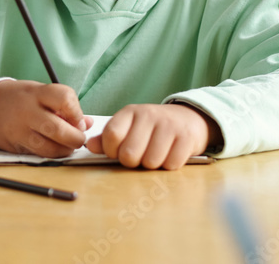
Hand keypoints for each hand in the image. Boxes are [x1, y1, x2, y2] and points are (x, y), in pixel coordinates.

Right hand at [0, 80, 94, 157]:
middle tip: (78, 138)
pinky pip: (39, 156)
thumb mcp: (40, 93)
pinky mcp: (15, 146)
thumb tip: (88, 123)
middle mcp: (28, 111)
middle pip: (59, 130)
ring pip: (50, 148)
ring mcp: (20, 131)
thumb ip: (64, 107)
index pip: (65, 99)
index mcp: (36, 93)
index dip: (77, 112)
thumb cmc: (19, 98)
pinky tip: (53, 149)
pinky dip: (51, 155)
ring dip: (65, 150)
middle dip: (76, 138)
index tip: (78, 118)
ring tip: (67, 145)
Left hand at [85, 103, 220, 169]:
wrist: (189, 119)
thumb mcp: (129, 127)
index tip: (117, 153)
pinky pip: (171, 164)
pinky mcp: (186, 137)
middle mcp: (149, 115)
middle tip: (139, 156)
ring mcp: (169, 125)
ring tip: (156, 154)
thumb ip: (108, 138)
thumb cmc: (153, 128)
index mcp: (130, 112)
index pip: (111, 135)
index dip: (111, 151)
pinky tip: (170, 154)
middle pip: (129, 154)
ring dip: (152, 165)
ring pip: (150, 162)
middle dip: (132, 162)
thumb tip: (89, 146)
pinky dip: (169, 165)